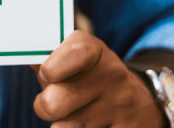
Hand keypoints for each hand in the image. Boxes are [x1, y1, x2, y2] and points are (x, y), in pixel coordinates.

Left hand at [30, 30, 163, 127]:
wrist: (142, 101)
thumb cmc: (92, 78)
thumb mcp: (77, 60)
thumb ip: (50, 60)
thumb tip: (31, 63)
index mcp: (96, 53)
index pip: (74, 54)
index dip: (50, 68)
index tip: (46, 74)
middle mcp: (111, 77)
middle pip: (52, 103)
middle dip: (44, 106)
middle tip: (53, 103)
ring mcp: (120, 108)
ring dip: (61, 125)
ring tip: (71, 116)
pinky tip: (88, 125)